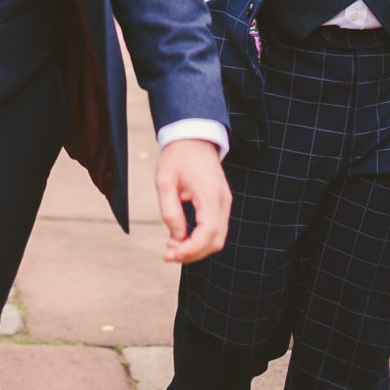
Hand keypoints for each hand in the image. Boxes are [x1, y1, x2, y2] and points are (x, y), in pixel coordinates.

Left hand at [155, 137, 230, 263]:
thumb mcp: (164, 181)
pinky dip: (201, 238)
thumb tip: (177, 237)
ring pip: (218, 238)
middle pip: (215, 241)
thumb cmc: (177, 156)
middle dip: (192, 253)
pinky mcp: (221, 202)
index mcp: (210, 194)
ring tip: (173, 247)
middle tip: (168, 253)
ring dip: (197, 248)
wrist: (192, 135)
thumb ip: (170, 211)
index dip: (191, 250)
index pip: (208, 233)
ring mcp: (224, 202)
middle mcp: (222, 201)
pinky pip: (216, 228)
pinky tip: (182, 237)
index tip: (170, 254)